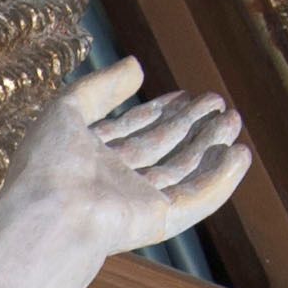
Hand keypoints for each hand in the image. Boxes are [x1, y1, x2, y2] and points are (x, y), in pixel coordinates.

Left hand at [11, 55, 250, 257]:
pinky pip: (195, 199)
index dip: (158, 112)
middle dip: (189, 126)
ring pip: (181, 172)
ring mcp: (135, 203)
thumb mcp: (65, 111)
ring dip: (209, 146)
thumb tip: (136, 66)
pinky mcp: (156, 221)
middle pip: (160, 150)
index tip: (184, 94)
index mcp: (87, 158)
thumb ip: (100, 87)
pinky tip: (239, 154)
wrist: (50, 216)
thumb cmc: (48, 164)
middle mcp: (112, 182)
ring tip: (233, 119)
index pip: (131, 132)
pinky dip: (219, 179)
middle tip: (218, 102)